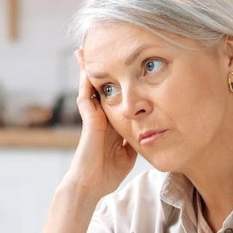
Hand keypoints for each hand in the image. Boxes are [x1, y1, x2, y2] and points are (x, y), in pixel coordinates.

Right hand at [62, 50, 136, 200]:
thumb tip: (146, 133)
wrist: (91, 185)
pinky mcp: (89, 122)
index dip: (117, 81)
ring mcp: (93, 118)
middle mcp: (101, 117)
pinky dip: (86, 83)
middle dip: (101, 69)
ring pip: (90, 88)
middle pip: (101, 86)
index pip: (115, 96)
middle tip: (100, 47)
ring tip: (86, 49)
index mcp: (111, 123)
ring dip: (88, 69)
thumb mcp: (128, 154)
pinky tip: (86, 69)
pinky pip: (86, 98)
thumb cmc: (107, 173)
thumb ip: (133, 140)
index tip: (122, 66)